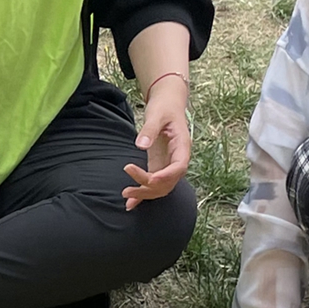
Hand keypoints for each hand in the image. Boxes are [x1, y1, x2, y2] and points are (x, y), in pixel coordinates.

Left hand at [125, 78, 190, 209]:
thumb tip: (140, 146)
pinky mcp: (159, 166)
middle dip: (149, 188)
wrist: (167, 104)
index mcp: (182, 147)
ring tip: (126, 196)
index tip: (151, 179)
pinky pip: (153, 183)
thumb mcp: (157, 114)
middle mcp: (178, 159)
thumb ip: (149, 130)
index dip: (167, 176)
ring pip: (161, 187)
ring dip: (145, 194)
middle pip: (168, 182)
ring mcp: (168, 165)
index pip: (179, 166)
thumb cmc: (164, 107)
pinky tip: (130, 203)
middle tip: (127, 190)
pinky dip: (143, 193)